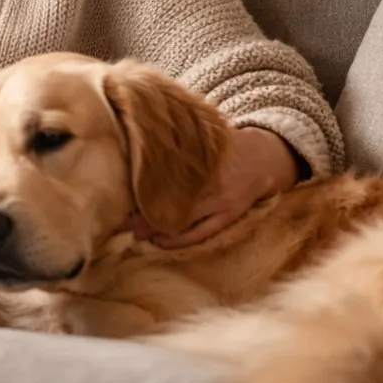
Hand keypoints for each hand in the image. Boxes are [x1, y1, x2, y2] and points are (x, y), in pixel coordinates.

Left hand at [133, 126, 297, 248]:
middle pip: (170, 199)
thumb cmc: (222, 147)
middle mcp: (210, 180)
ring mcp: (221, 200)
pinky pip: (202, 233)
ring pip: (183, 219)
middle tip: (119, 219)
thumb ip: (175, 144)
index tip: (119, 191)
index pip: (165, 175)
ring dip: (156, 228)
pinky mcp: (229, 215)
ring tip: (133, 233)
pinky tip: (159, 242)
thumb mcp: (201, 140)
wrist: (263, 159)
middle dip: (143, 211)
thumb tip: (137, 145)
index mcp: (200, 159)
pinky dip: (179, 239)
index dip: (140, 185)